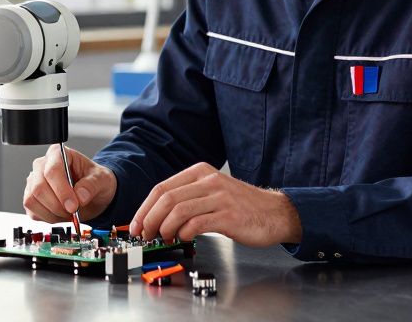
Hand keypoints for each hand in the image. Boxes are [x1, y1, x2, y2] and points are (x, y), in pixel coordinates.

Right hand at [23, 144, 117, 222]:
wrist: (93, 194)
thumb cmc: (94, 180)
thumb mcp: (102, 178)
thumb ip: (91, 185)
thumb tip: (80, 196)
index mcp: (58, 154)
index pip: (52, 171)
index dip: (61, 190)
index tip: (73, 205)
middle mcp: (42, 166)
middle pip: (39, 188)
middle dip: (57, 205)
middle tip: (73, 212)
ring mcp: (34, 182)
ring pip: (32, 200)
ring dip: (53, 213)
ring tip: (69, 213)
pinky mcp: (31, 198)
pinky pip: (33, 212)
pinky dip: (48, 218)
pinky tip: (61, 215)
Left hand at [130, 163, 301, 246]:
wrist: (276, 213)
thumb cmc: (242, 207)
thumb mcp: (212, 193)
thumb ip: (188, 199)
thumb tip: (157, 217)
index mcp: (201, 172)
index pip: (162, 188)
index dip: (144, 208)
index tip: (136, 225)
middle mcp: (209, 180)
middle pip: (166, 198)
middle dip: (149, 219)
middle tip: (144, 235)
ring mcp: (219, 197)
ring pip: (178, 210)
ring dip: (164, 228)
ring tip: (164, 238)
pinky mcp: (229, 215)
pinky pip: (197, 223)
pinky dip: (184, 233)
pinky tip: (184, 238)